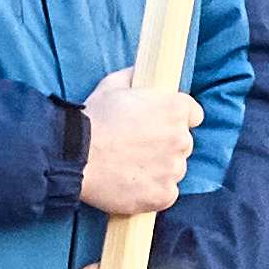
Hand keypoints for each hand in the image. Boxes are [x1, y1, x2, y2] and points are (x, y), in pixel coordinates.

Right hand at [75, 74, 199, 218]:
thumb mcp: (112, 85)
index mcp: (175, 108)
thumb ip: (135, 77)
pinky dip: (152, 192)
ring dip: (158, 169)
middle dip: (165, 145)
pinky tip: (131, 185)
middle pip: (183, 143)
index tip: (159, 124)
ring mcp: (173, 169)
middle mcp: (181, 139)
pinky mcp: (163, 195)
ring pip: (173, 170)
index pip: (193, 115)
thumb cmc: (93, 119)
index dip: (175, 119)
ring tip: (129, 167)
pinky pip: (165, 194)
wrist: (75, 157)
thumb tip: (143, 73)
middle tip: (136, 147)